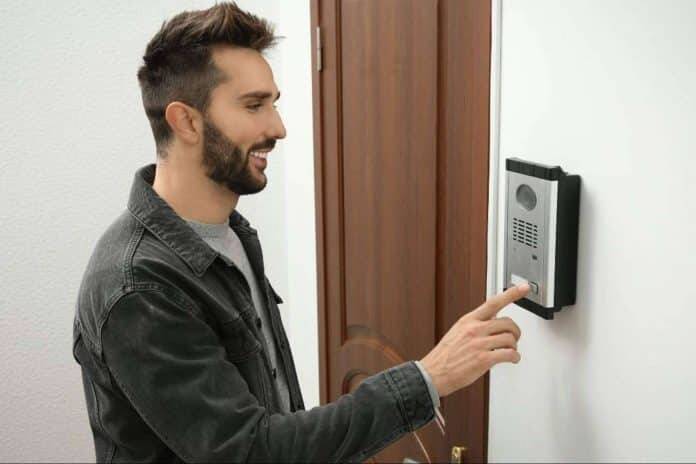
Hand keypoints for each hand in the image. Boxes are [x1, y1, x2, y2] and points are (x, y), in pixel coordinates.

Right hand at [419, 283, 529, 397]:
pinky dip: (515, 357)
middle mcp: (475, 329)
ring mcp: (479, 344)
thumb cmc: (446, 355)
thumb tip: (493, 320)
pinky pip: (509, 354)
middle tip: (514, 338)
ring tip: (510, 351)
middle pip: (507, 323)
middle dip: (515, 332)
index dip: (511, 294)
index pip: (493, 302)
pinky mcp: (484, 359)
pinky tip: (512, 359)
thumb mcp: (458, 331)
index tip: (524, 287)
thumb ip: (476, 324)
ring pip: (510, 339)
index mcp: (468, 320)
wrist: (434, 372)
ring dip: (514, 346)